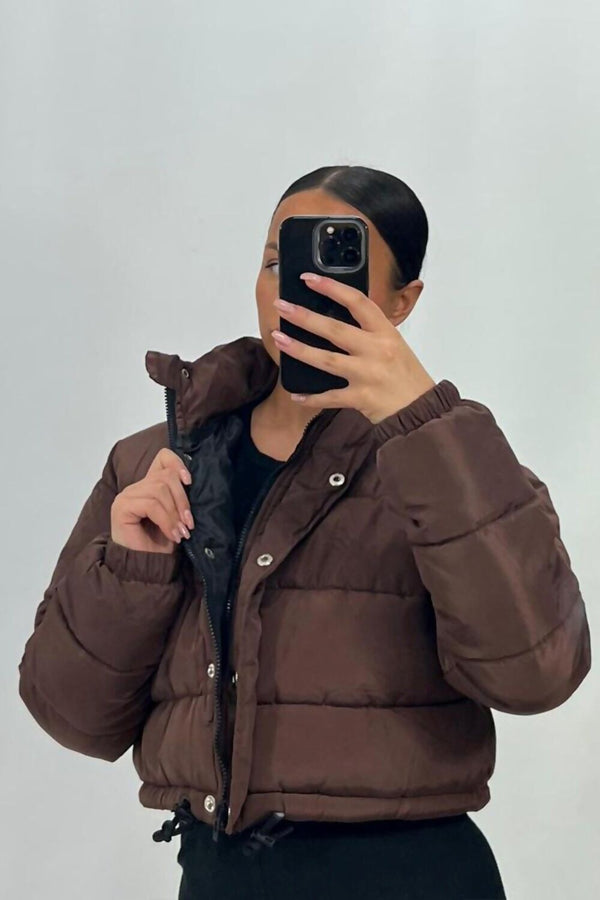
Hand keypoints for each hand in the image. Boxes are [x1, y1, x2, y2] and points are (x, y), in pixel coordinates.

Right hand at [111, 448, 194, 554]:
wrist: (146, 568)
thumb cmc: (162, 545)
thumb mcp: (177, 516)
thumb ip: (180, 497)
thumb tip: (195, 482)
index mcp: (150, 485)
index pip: (163, 457)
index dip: (178, 464)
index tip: (190, 482)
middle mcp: (136, 487)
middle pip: (166, 476)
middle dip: (182, 500)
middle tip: (189, 524)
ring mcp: (127, 496)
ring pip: (160, 489)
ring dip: (175, 513)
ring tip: (181, 532)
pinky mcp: (122, 507)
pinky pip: (151, 504)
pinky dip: (166, 520)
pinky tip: (172, 535)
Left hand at [271, 272, 436, 424]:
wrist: (421, 410)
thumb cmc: (406, 376)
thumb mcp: (394, 345)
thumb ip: (370, 332)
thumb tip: (336, 316)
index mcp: (386, 332)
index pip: (357, 302)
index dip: (332, 288)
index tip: (309, 279)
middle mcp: (377, 350)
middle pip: (335, 329)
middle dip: (305, 316)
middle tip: (281, 305)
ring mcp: (368, 374)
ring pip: (327, 360)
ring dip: (299, 349)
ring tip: (278, 338)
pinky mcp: (362, 398)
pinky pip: (330, 396)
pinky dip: (312, 397)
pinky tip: (295, 393)